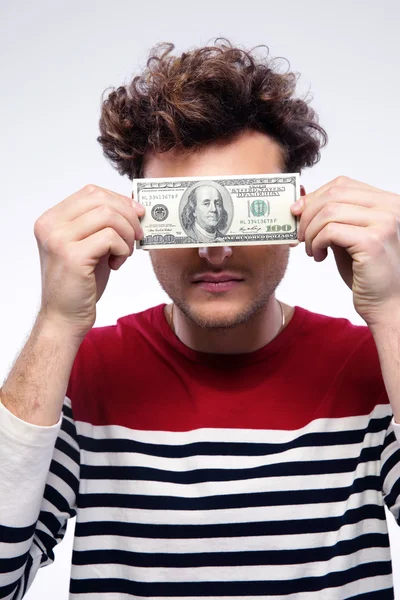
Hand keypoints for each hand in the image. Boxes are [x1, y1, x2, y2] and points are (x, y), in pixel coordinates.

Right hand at [34, 184, 144, 338]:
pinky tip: (116, 264)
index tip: (136, 215)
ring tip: (124, 253)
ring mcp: (59, 240)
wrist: (64, 317)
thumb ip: (102, 224)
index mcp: (52, 219)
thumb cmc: (80, 283)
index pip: (91, 192)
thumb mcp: (90, 246)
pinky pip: (111, 238)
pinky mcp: (72, 256)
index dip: (119, 200)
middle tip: (136, 236)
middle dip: (128, 216)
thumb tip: (133, 204)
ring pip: (108, 216)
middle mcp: (50, 226)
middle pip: (101, 199)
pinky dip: (123, 250)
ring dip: (126, 234)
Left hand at [291, 176, 399, 328]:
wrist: (387, 303)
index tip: (297, 213)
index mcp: (386, 202)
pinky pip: (330, 231)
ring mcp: (384, 223)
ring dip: (311, 232)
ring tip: (311, 250)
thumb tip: (301, 202)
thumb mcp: (347, 237)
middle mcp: (390, 207)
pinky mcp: (373, 241)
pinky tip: (318, 257)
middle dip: (308, 214)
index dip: (314, 196)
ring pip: (329, 211)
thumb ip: (333, 218)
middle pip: (334, 193)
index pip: (342, 184)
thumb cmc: (367, 273)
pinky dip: (316, 242)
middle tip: (299, 235)